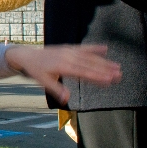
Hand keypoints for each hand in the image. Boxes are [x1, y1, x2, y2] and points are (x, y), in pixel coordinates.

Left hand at [6, 44, 120, 104]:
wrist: (27, 56)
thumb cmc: (36, 71)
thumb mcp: (43, 82)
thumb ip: (56, 90)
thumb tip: (66, 100)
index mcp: (63, 66)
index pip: (83, 73)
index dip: (97, 77)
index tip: (110, 80)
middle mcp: (68, 57)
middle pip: (90, 64)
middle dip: (105, 70)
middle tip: (119, 75)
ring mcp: (69, 51)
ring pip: (89, 56)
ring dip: (104, 61)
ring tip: (117, 67)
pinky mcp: (69, 48)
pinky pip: (83, 48)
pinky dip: (94, 48)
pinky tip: (106, 48)